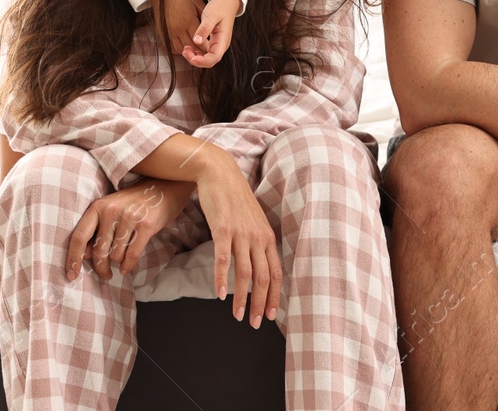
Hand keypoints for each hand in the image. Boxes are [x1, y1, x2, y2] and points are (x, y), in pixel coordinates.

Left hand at [66, 177, 191, 280]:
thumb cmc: (134, 203)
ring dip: (118, 262)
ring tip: (123, 259)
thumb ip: (96, 230)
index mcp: (98, 206)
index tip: (71, 275)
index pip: (79, 236)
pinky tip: (126, 268)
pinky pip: (132, 255)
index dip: (73, 259)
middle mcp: (111, 210)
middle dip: (101, 268)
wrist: (165, 186)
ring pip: (116, 255)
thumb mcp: (111, 210)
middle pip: (98, 251)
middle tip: (105, 275)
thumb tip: (84, 255)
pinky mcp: (146, 225)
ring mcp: (129, 217)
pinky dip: (128, 265)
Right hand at [162, 0, 206, 56]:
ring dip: (188, 51)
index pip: (200, 41)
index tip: (211, 47)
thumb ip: (204, 18)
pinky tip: (184, 46)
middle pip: (191, 47)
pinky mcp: (163, 33)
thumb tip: (211, 29)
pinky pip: (171, 47)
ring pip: (181, 49)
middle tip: (205, 52)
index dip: (206, 47)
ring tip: (195, 50)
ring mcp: (169, 32)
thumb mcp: (198, 4)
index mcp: (189, 21)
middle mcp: (179, 29)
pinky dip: (178, 49)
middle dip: (199, 51)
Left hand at [185, 0, 240, 67]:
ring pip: (206, 58)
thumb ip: (204, 29)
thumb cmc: (220, 7)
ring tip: (185, 49)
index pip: (214, 57)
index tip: (192, 58)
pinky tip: (189, 47)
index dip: (203, 61)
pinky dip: (196, 52)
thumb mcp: (211, 16)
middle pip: (210, 61)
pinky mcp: (213, 42)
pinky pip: (205, 52)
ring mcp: (217, 44)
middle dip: (196, 60)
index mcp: (223, 40)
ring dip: (195, 57)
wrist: (227, 2)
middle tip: (185, 51)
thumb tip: (196, 41)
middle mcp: (221, 45)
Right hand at [193, 146, 280, 327]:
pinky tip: (220, 294)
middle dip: (259, 303)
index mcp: (267, 236)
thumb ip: (256, 242)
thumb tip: (256, 266)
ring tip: (237, 316)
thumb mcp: (253, 222)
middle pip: (263, 277)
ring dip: (241, 298)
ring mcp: (241, 233)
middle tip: (254, 323)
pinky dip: (222, 278)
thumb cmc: (235, 199)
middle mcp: (258, 236)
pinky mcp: (223, 229)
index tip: (270, 315)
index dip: (274, 295)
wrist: (220, 173)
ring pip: (245, 272)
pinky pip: (223, 258)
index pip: (277, 272)